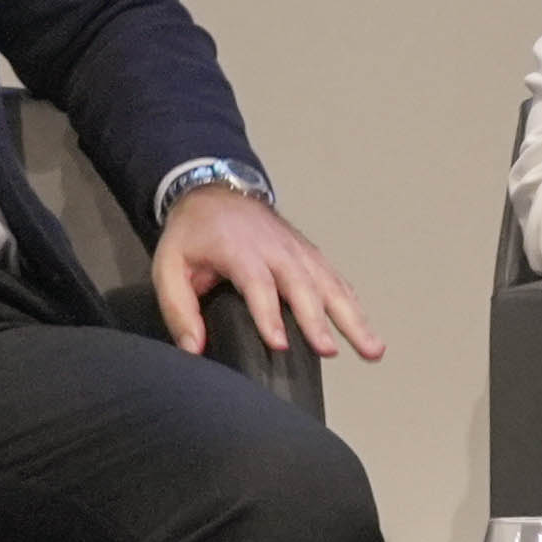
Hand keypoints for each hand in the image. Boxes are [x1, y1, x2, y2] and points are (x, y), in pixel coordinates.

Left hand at [152, 181, 383, 362]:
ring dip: (353, 318)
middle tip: (329, 350)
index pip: (258, 284)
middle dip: (318, 320)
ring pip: (331, 285)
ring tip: (372, 349)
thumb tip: (193, 348)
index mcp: (239, 250)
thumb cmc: (193, 233)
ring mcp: (299, 251)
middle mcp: (276, 249)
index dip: (269, 315)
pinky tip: (366, 330)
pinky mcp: (311, 255)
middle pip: (303, 285)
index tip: (279, 344)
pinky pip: (337, 281)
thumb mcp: (169, 266)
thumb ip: (178, 308)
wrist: (215, 191)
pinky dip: (353, 306)